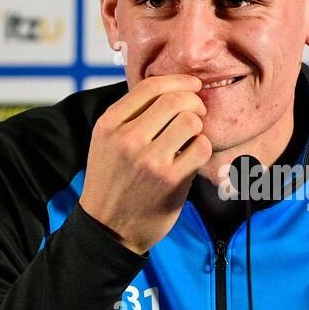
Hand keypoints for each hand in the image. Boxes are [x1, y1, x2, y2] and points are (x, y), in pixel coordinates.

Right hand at [79, 74, 211, 254]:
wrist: (109, 229)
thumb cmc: (113, 181)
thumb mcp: (106, 143)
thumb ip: (130, 116)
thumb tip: (171, 87)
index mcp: (109, 125)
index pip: (150, 87)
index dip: (178, 81)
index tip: (192, 85)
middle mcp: (127, 139)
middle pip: (175, 100)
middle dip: (193, 102)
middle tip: (196, 113)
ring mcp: (150, 160)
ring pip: (191, 120)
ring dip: (198, 126)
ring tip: (191, 137)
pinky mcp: (171, 179)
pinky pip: (202, 146)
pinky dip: (202, 148)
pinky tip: (192, 156)